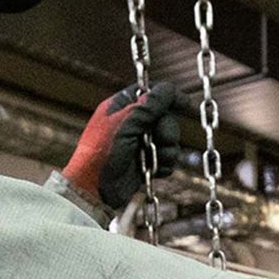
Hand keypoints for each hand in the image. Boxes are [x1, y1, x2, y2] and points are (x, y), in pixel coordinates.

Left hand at [64, 80, 181, 213]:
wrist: (94, 189)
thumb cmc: (101, 153)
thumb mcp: (126, 123)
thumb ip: (149, 105)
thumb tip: (169, 89)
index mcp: (122, 106)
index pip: (151, 94)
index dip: (168, 98)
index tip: (184, 104)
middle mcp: (132, 123)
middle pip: (165, 117)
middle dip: (167, 129)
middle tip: (161, 139)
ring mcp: (139, 143)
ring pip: (168, 139)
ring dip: (167, 149)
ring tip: (155, 159)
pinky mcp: (145, 162)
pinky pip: (166, 157)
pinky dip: (164, 163)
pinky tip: (155, 170)